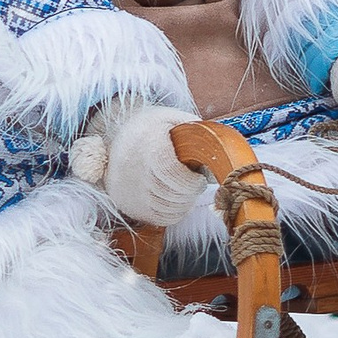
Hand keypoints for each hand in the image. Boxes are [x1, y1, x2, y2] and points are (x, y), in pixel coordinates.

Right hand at [91, 104, 213, 230]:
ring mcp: (130, 191)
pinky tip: (173, 197)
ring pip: (168, 209)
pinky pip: (160, 219)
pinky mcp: (129, 206)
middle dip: (190, 193)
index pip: (171, 174)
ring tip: (183, 188)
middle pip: (171, 195)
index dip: (191, 182)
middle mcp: (135, 171)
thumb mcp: (170, 118)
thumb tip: (220, 144)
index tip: (199, 178)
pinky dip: (173, 212)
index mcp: (148, 146)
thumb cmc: (150, 129)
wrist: (116, 141)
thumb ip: (194, 128)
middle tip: (194, 183)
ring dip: (183, 203)